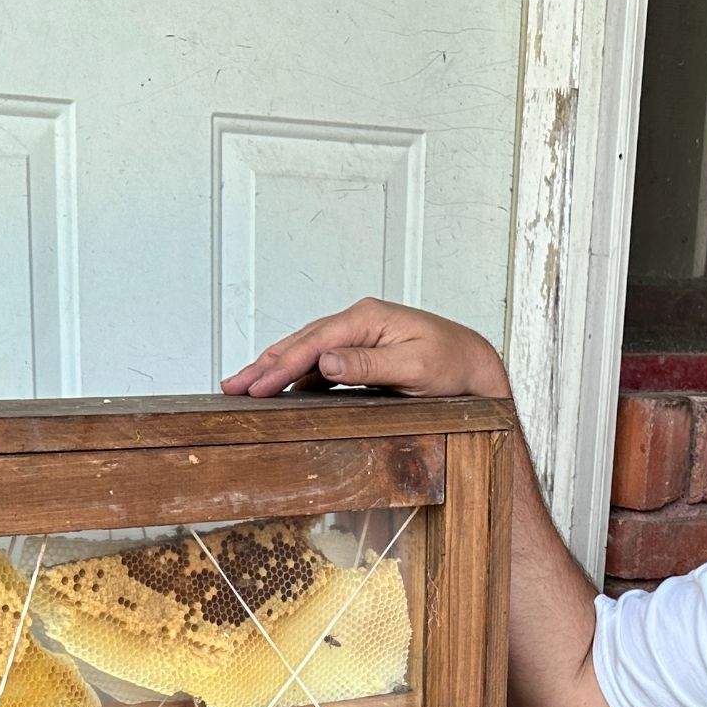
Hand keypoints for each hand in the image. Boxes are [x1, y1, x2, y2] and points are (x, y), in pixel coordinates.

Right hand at [222, 298, 511, 401]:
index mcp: (367, 318)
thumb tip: (325, 360)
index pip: (313, 343)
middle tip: (231, 385)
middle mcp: (358, 321)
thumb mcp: (413, 368)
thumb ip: (368, 364)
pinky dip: (295, 374)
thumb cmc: (451, 366)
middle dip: (264, 365)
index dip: (280, 366)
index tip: (256, 386)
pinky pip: (320, 363)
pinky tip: (278, 388)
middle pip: (301, 342)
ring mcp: (358, 335)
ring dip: (274, 368)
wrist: (475, 366)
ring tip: (243, 385)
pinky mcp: (361, 352)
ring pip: (306, 351)